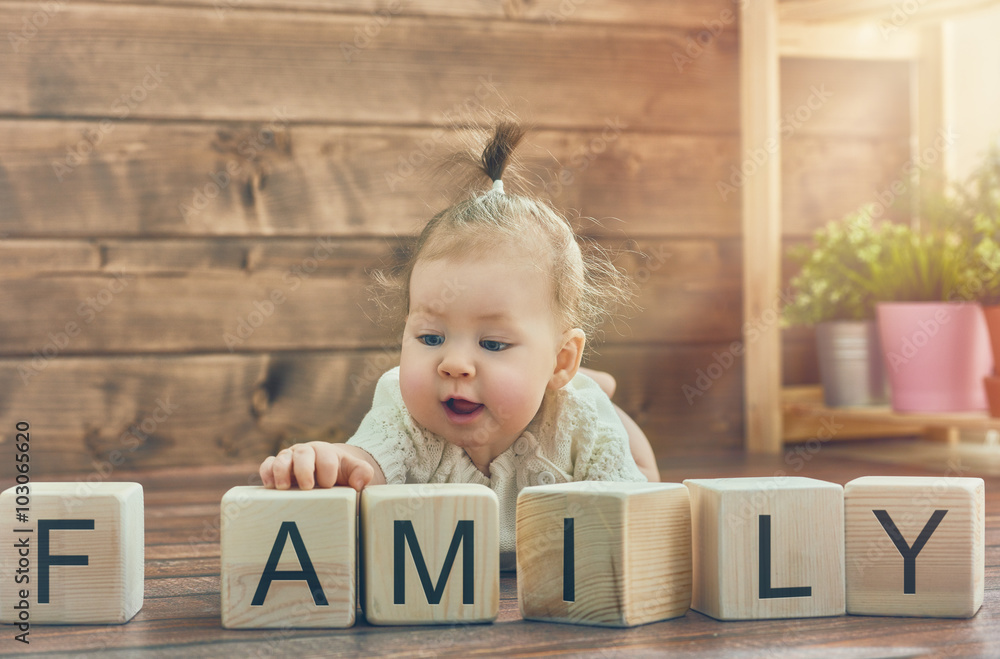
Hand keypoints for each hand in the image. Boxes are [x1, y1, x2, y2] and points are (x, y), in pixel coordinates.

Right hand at [258, 441, 377, 490]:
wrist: (324, 472)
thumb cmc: (338, 473)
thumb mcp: (353, 472)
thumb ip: (362, 473)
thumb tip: (358, 483)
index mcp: (325, 452)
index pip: (326, 458)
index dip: (327, 472)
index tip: (328, 485)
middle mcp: (305, 452)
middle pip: (302, 455)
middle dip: (304, 470)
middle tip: (307, 487)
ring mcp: (289, 458)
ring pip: (282, 458)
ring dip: (281, 471)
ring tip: (283, 487)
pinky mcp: (276, 467)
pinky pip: (267, 465)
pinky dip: (266, 472)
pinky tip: (269, 485)